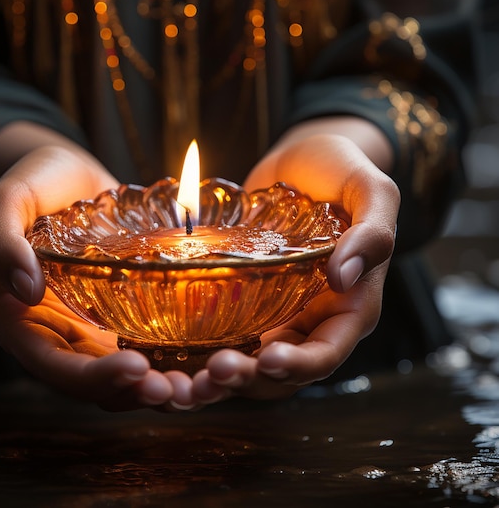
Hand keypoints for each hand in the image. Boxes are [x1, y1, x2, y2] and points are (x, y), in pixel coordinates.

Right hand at [0, 131, 186, 410]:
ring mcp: (94, 325)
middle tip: (180, 389)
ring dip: (162, 384)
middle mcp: (59, 334)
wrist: (65, 174)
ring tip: (200, 384)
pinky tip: (208, 353)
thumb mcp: (5, 202)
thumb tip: (27, 289)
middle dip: (137, 392)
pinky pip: (149, 342)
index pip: (54, 366)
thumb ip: (2, 240)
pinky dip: (174, 355)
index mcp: (23, 322)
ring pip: (127, 373)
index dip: (93, 377)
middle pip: (97, 383)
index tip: (135, 367)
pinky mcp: (123, 311)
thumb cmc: (31, 184)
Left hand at [191, 122, 399, 403]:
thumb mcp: (371, 190)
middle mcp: (312, 317)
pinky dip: (200, 348)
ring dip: (218, 376)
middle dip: (248, 379)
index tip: (266, 360)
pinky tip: (167, 350)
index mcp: (350, 304)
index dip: (299, 365)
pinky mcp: (246, 296)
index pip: (328, 351)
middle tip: (210, 373)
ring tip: (183, 380)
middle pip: (282, 370)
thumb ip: (372, 232)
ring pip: (249, 360)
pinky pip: (225, 330)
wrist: (304, 159)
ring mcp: (277, 309)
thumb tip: (345, 277)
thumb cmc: (343, 170)